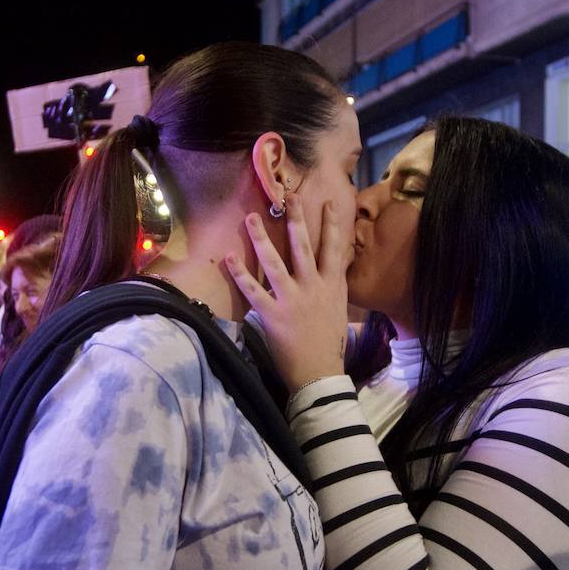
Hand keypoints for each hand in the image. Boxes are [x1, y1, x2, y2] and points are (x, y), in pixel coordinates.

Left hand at [224, 196, 352, 391]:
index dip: (332, 225)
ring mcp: (293, 299)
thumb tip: (337, 267)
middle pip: (304, 247)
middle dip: (296, 220)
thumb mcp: (340, 311)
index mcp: (332, 286)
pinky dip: (240, 274)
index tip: (327, 202)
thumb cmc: (330, 344)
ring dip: (261, 239)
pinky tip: (229, 257)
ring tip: (250, 218)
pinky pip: (253, 290)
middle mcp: (313, 287)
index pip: (334, 249)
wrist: (320, 373)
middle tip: (289, 196)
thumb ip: (335, 286)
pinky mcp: (273, 314)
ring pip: (275, 263)